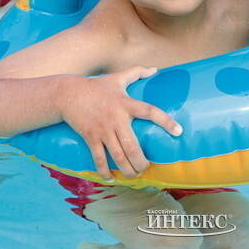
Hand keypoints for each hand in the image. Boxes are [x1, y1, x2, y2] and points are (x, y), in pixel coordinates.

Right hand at [55, 66, 181, 181]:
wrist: (68, 94)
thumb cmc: (96, 86)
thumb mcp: (117, 77)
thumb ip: (137, 72)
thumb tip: (155, 69)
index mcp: (126, 104)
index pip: (150, 112)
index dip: (166, 121)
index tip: (179, 132)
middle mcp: (116, 119)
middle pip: (133, 147)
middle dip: (141, 162)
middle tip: (146, 168)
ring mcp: (103, 130)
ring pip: (118, 156)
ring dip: (128, 170)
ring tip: (134, 175)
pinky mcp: (90, 138)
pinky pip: (99, 159)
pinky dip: (105, 172)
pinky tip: (111, 179)